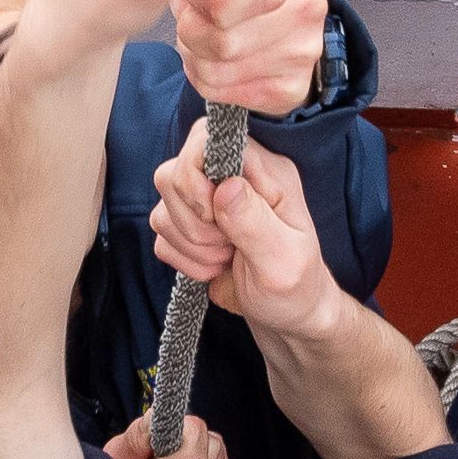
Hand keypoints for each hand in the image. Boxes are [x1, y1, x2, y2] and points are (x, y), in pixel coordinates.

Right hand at [147, 124, 344, 340]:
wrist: (286, 318)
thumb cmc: (297, 289)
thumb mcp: (284, 261)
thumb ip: (255, 222)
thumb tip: (225, 186)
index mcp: (265, 173)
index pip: (208, 139)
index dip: (196, 178)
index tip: (213, 216)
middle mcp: (233, 178)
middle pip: (174, 171)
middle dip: (192, 220)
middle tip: (226, 246)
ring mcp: (208, 202)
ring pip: (162, 204)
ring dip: (189, 243)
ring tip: (224, 260)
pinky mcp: (190, 228)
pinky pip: (160, 235)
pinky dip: (181, 258)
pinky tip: (212, 269)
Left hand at [173, 0, 330, 116]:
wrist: (270, 21)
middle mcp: (307, 5)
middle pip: (226, 40)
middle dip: (190, 32)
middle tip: (189, 20)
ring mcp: (305, 51)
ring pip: (218, 70)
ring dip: (194, 57)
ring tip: (196, 41)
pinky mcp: (293, 87)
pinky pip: (225, 93)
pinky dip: (204, 80)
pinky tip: (211, 62)